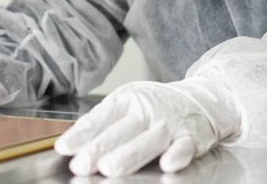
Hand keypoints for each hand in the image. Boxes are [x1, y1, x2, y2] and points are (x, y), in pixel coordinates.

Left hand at [53, 77, 238, 176]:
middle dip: (99, 148)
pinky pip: (184, 146)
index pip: (99, 118)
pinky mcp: (191, 137)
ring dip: (129, 155)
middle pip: (120, 131)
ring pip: (148, 141)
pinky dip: (177, 154)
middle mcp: (146, 109)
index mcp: (126, 99)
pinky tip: (168, 163)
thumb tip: (70, 144)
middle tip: (81, 165)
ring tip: (109, 168)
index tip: (64, 149)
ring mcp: (169, 123)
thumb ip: (101, 123)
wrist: (201, 99)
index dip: (81, 134)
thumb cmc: (155, 106)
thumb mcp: (126, 104)